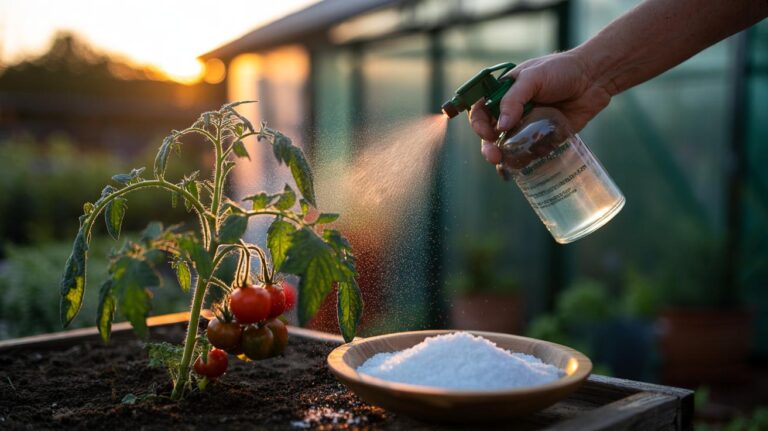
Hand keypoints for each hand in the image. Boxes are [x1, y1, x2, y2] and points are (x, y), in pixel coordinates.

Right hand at [469, 50, 612, 163]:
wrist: (594, 79)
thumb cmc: (561, 70)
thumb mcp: (533, 77)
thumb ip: (514, 99)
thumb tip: (501, 126)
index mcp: (503, 94)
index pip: (480, 111)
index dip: (478, 124)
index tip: (488, 133)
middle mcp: (512, 112)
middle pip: (490, 134)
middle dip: (488, 147)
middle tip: (494, 156)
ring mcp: (527, 126)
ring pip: (508, 147)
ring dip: (504, 158)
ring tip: (506, 166)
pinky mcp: (544, 137)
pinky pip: (530, 153)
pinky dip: (526, 162)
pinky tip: (525, 168)